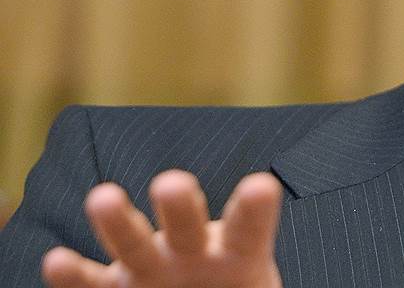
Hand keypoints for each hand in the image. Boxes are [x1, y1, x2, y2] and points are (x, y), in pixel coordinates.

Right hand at [41, 170, 282, 287]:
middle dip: (179, 205)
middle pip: (186, 225)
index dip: (255, 208)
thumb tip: (290, 259)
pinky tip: (56, 261)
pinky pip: (93, 285)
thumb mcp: (256, 284)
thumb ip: (258, 281)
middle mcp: (193, 253)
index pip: (248, 227)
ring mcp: (152, 269)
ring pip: (134, 244)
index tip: (261, 185)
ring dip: (118, 222)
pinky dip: (74, 276)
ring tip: (102, 197)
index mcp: (239, 252)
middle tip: (172, 183)